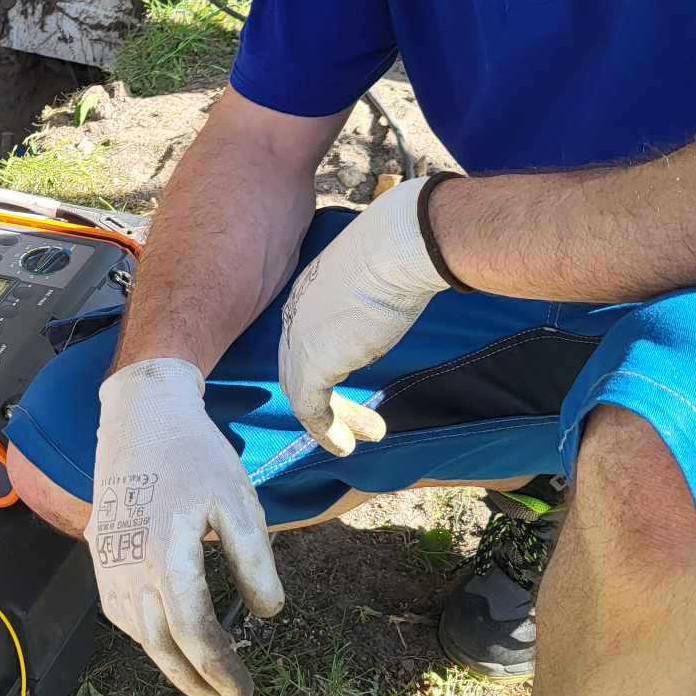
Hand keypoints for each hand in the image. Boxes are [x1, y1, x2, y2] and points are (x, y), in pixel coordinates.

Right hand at [88, 357, 283, 695]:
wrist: (138, 417)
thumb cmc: (194, 455)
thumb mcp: (238, 502)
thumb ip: (255, 562)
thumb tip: (268, 614)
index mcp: (167, 557)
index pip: (195, 634)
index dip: (220, 670)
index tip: (244, 691)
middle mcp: (129, 569)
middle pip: (162, 647)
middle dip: (196, 683)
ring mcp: (108, 565)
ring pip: (137, 636)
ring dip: (170, 665)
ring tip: (203, 680)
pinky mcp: (100, 556)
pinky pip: (122, 614)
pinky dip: (147, 638)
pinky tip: (168, 641)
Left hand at [279, 178, 450, 455]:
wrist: (397, 248)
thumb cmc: (400, 249)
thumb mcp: (380, 272)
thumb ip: (375, 292)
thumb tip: (399, 294)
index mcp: (309, 291)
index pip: (304, 336)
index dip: (320, 362)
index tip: (345, 379)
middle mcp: (295, 316)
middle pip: (297, 367)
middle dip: (321, 397)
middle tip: (347, 418)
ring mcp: (299, 340)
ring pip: (304, 392)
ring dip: (333, 420)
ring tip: (362, 438)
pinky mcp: (312, 365)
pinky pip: (311, 410)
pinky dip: (326, 432)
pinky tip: (345, 447)